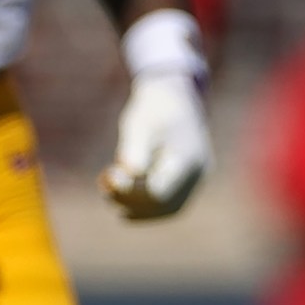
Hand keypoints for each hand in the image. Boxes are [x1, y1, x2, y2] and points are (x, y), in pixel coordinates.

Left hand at [102, 70, 210, 219]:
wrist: (175, 96)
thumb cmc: (153, 108)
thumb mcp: (139, 123)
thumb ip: (133, 150)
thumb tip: (124, 179)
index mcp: (189, 157)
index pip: (159, 192)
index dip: (132, 194)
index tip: (108, 181)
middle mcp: (199, 172)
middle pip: (164, 204)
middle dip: (131, 201)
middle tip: (105, 188)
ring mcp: (199, 178)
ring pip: (168, 208)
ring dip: (138, 207)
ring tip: (110, 194)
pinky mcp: (192, 182)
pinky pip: (172, 204)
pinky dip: (148, 207)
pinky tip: (124, 207)